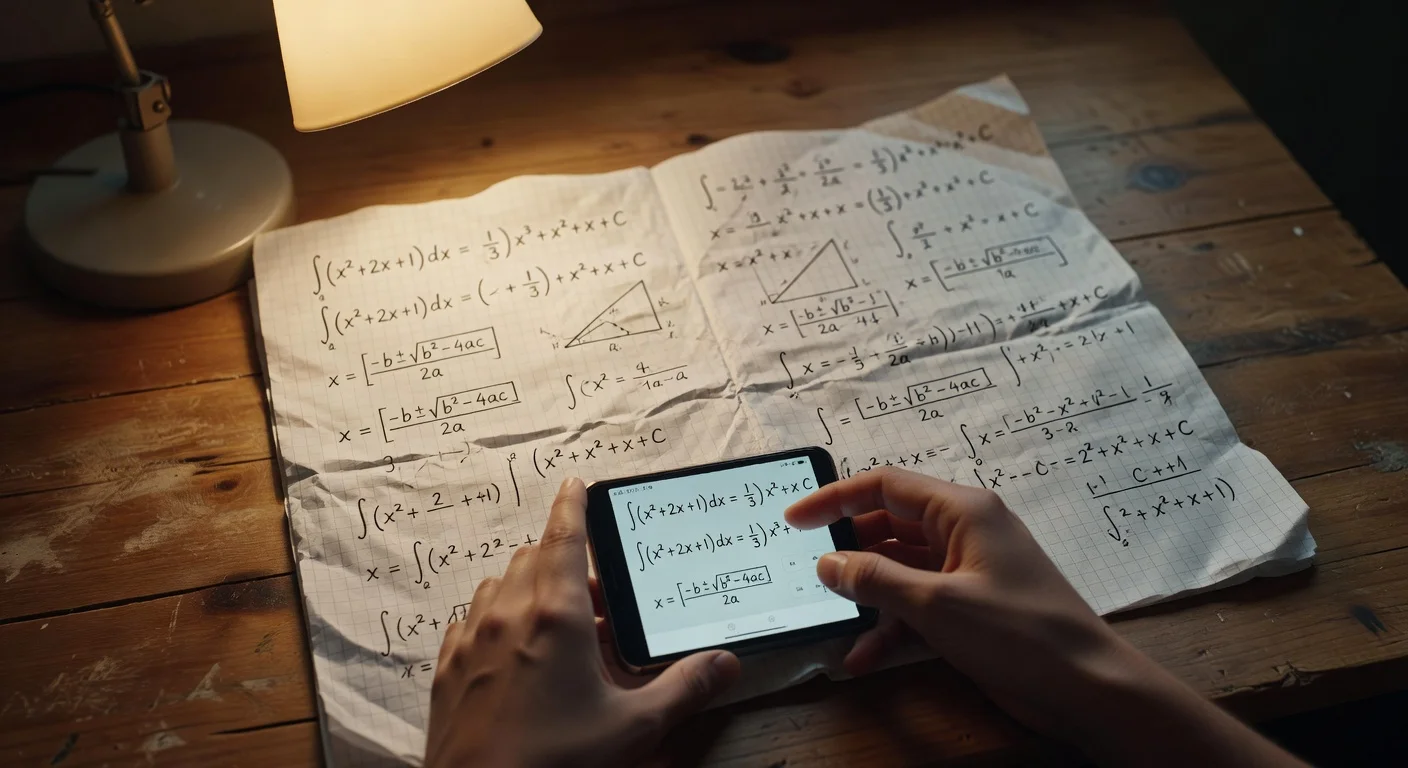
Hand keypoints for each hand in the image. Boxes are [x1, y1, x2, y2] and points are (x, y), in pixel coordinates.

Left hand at [427, 477, 740, 767]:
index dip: (573, 505)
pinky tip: (513, 651)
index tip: (577, 484)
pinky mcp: (448, 669)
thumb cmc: (554, 764)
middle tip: (597, 588)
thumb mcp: (634, 729)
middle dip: (563, 557)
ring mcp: (472, 640)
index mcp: (556, 616)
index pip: (565, 537)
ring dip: (528, 587)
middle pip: (533, 557)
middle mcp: (508, 616)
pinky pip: (470, 622)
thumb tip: (724, 663)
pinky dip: (495, 619)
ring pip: (499, 585)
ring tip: (559, 621)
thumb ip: (684, 688)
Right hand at [785, 466, 1121, 732]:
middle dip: (849, 553)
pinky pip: (917, 606)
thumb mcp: (936, 605)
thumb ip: (876, 579)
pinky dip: (891, 628)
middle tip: (809, 575)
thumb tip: (827, 563)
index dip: (834, 498)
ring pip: (899, 571)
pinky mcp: (970, 609)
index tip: (794, 520)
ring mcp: (968, 572)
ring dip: (867, 599)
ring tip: (832, 624)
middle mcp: (964, 532)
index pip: (885, 486)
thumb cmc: (1020, 633)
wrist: (1085, 687)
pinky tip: (864, 658)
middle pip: (889, 527)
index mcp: (962, 511)